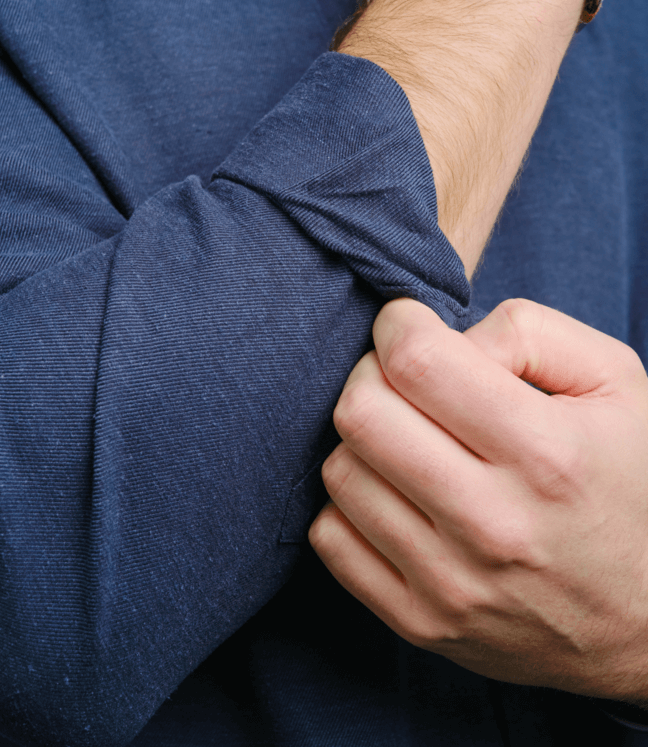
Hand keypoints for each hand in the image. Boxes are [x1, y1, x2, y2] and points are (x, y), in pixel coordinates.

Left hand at [309, 298, 647, 704]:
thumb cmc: (629, 481)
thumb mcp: (616, 382)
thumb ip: (529, 333)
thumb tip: (445, 339)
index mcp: (545, 453)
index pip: (417, 363)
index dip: (399, 324)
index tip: (410, 326)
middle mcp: (492, 523)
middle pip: (361, 414)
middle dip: (371, 373)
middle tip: (403, 378)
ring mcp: (451, 582)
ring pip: (341, 471)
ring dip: (364, 439)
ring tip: (408, 439)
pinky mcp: (421, 624)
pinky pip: (331, 538)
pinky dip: (352, 503)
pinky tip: (396, 492)